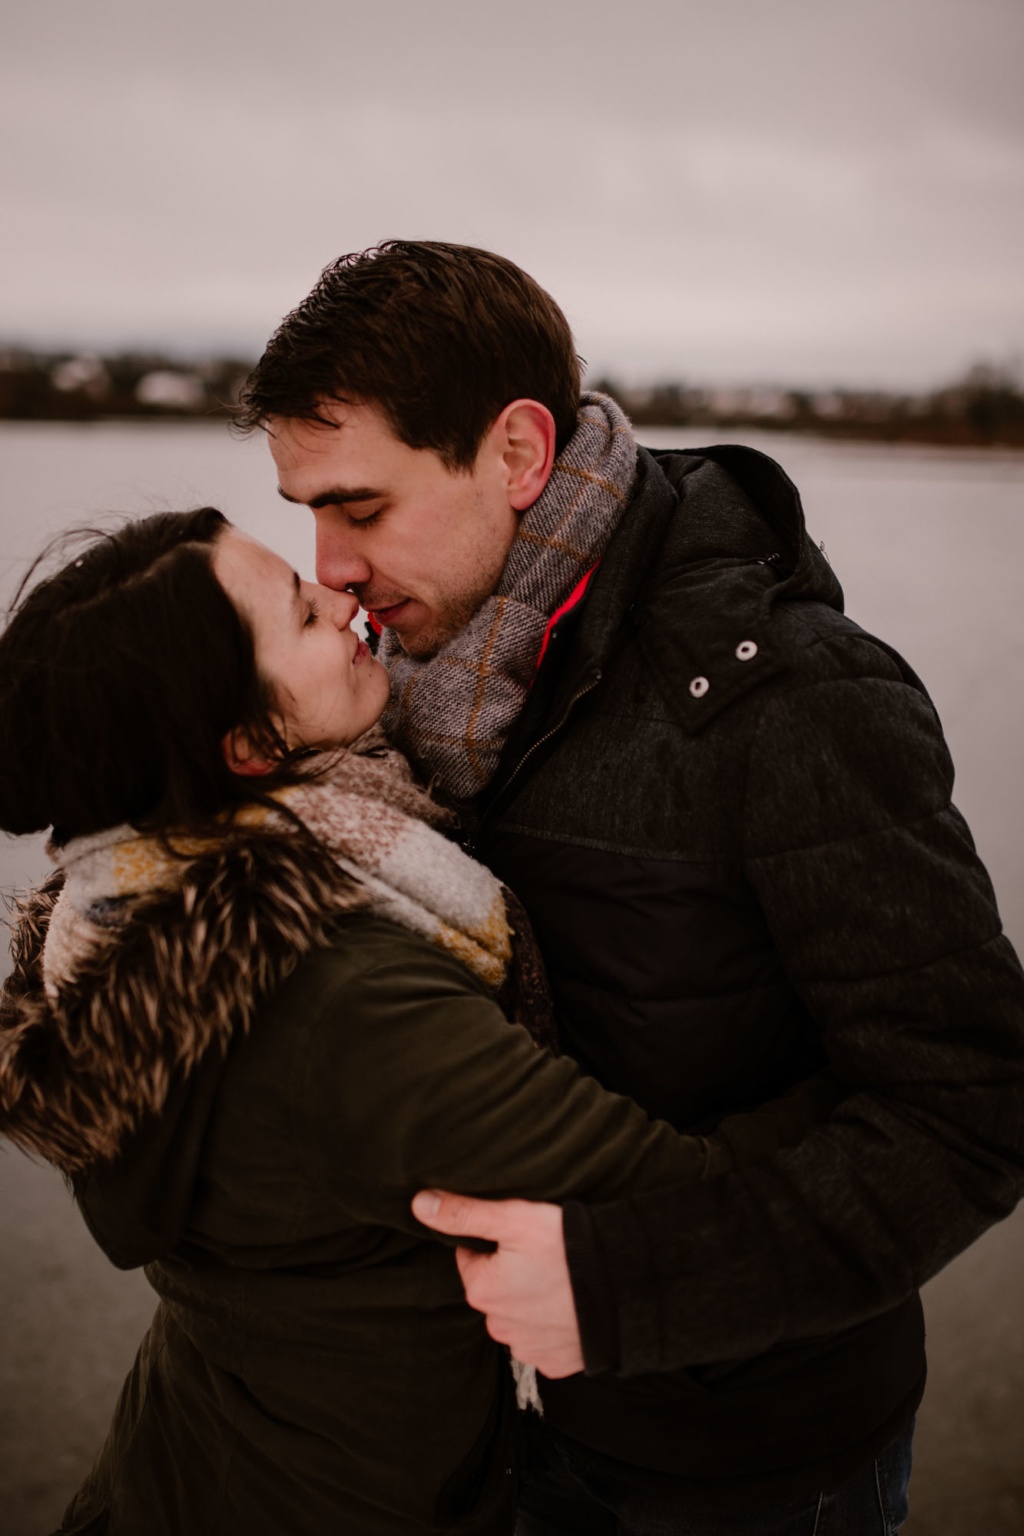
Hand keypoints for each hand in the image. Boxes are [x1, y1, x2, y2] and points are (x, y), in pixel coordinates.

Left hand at [411, 1191, 584, 1377]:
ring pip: (518, 1316)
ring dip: (532, 1300)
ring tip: (560, 1279)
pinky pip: (544, 1340)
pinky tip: (570, 1306)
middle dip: (512, 1273)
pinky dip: (553, 1325)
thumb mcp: (514, 1219)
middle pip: (495, 1288)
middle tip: (545, 1256)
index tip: (521, 1237)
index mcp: (482, 1290)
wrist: (624, 1290)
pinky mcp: (555, 1364)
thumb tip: (419, 1205)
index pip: (472, 1258)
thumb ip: (465, 1213)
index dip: (495, 1243)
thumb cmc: (567, 1249)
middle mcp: (498, 1326)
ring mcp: (528, 1349)